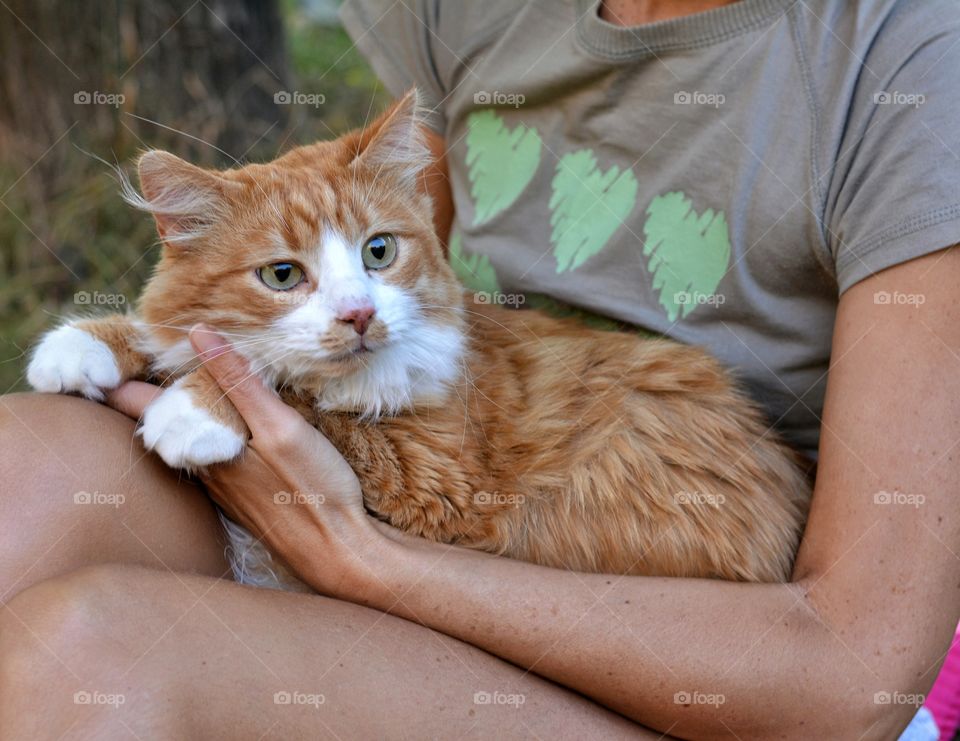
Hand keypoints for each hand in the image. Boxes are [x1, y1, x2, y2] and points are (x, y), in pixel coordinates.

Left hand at [106, 325, 393, 598]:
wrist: (338, 552)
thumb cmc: (312, 489)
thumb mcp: (280, 427)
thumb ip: (238, 383)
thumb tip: (198, 333)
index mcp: (203, 450)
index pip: (144, 409)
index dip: (119, 384)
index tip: (94, 363)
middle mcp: (203, 472)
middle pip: (160, 428)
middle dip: (142, 398)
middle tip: (124, 365)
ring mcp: (224, 489)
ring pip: (185, 446)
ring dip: (175, 418)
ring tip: (169, 387)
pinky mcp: (244, 500)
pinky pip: (211, 461)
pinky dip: (206, 437)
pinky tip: (222, 430)